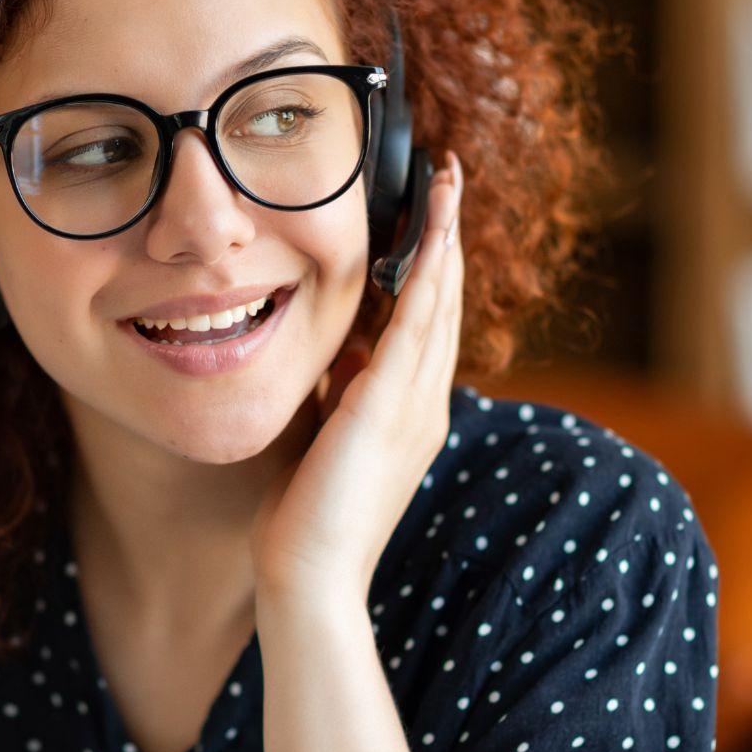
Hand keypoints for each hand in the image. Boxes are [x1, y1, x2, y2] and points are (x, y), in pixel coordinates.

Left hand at [249, 149, 465, 599]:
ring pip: (441, 300)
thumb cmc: (303, 522)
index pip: (428, 324)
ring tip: (447, 179)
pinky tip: (433, 228)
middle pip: (446, 301)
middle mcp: (426, 405)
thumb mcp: (323, 440)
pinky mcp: (390, 405)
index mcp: (410, 415)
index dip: (433, 266)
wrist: (307, 576)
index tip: (428, 215)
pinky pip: (419, 322)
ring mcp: (416, 405)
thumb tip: (339, 355)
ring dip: (445, 236)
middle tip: (448, 175)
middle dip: (448, 235)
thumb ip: (337, 397)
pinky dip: (429, 270)